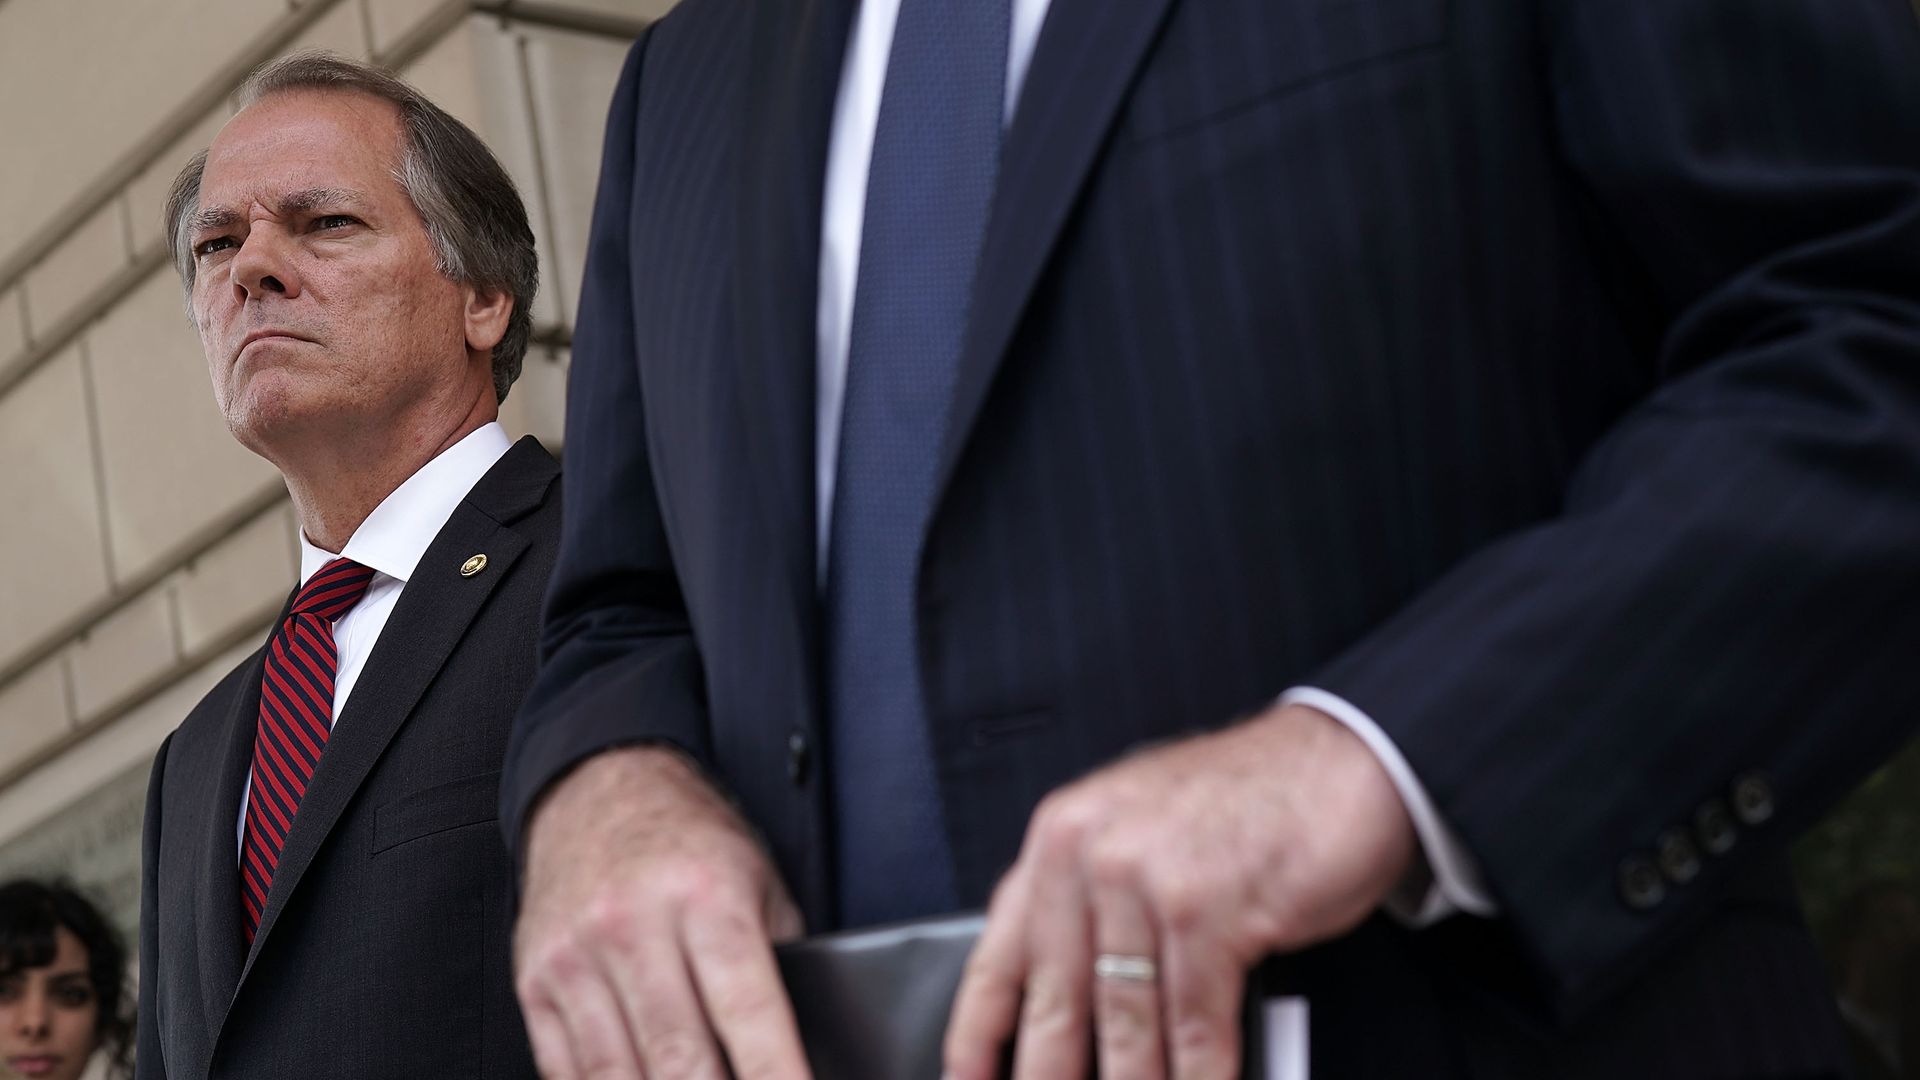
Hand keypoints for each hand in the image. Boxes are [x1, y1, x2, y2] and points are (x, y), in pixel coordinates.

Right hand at [514, 746, 811, 1079]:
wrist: (598, 791)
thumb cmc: (690, 845)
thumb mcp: (758, 882)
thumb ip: (781, 963)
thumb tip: (805, 1046)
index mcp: (705, 896)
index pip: (747, 1010)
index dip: (776, 1072)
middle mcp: (633, 924)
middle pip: (679, 1056)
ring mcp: (575, 956)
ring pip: (618, 1074)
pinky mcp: (534, 981)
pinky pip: (568, 1070)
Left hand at [943, 703, 1417, 1079]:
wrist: (1339, 759)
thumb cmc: (1243, 804)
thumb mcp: (1139, 835)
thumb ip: (1090, 907)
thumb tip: (1058, 1010)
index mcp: (1060, 839)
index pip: (997, 957)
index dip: (977, 1037)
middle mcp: (1090, 854)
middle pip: (1053, 1006)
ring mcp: (1146, 879)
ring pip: (1124, 1025)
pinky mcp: (1208, 908)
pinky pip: (1193, 1022)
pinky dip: (1199, 1076)